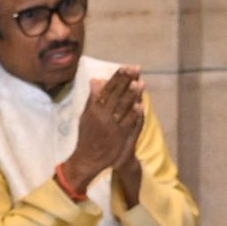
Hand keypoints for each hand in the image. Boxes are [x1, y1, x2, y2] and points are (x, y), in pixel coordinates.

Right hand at [55, 69, 145, 193]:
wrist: (87, 158)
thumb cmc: (87, 135)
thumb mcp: (85, 115)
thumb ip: (93, 98)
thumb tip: (95, 80)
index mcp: (94, 108)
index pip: (107, 89)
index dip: (117, 78)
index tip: (125, 67)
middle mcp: (102, 115)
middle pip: (116, 95)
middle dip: (126, 81)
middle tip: (135, 69)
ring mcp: (111, 126)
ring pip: (123, 108)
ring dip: (132, 95)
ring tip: (140, 83)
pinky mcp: (118, 136)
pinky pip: (127, 124)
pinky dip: (134, 115)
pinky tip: (141, 106)